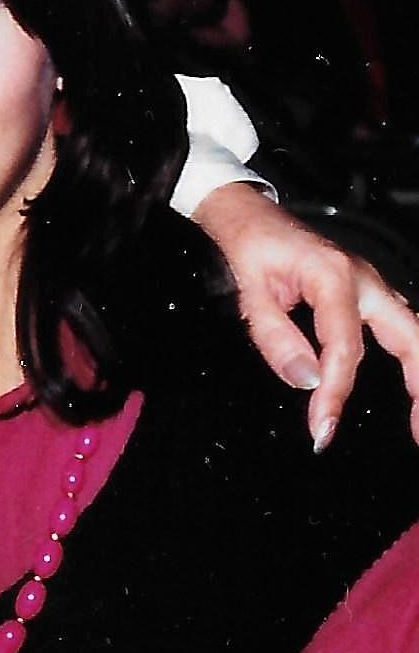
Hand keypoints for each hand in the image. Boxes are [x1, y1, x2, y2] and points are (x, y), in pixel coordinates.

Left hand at [194, 182, 418, 448]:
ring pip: (414, 334)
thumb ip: (275, 338)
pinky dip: (413, 360)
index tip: (323, 427)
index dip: (335, 391)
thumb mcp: (250, 293)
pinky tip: (413, 390)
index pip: (343, 346)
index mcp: (333, 277)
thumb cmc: (252, 250)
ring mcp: (373, 287)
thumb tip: (306, 382)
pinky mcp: (372, 295)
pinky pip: (403, 330)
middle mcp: (365, 281)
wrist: (253, 219)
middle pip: (410, 337)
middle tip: (417, 434)